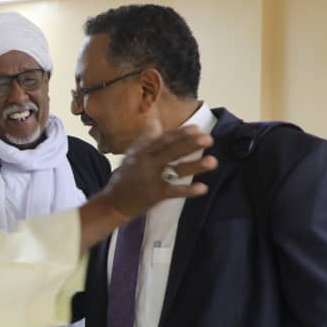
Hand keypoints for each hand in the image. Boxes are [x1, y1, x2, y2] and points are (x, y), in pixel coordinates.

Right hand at [78, 123, 215, 250]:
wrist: (113, 204)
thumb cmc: (124, 178)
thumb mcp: (131, 157)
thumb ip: (145, 141)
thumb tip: (155, 123)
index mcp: (141, 154)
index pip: (162, 141)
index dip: (179, 134)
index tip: (196, 128)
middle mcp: (146, 164)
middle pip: (171, 152)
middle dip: (190, 145)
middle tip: (208, 139)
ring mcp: (151, 180)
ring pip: (176, 171)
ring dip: (195, 166)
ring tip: (213, 161)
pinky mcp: (155, 195)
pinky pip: (174, 192)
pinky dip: (188, 190)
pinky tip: (203, 187)